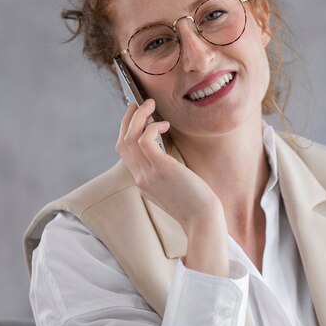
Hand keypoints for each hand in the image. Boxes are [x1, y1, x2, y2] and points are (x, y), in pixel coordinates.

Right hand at [115, 99, 228, 275]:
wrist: (203, 221)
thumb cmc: (197, 205)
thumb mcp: (175, 189)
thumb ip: (166, 174)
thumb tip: (167, 156)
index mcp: (143, 183)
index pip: (126, 154)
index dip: (129, 132)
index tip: (139, 118)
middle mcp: (140, 178)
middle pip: (122, 143)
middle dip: (127, 120)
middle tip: (138, 104)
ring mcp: (148, 174)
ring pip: (129, 138)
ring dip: (137, 117)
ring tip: (150, 104)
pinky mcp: (161, 169)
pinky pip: (145, 139)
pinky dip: (151, 126)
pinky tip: (165, 124)